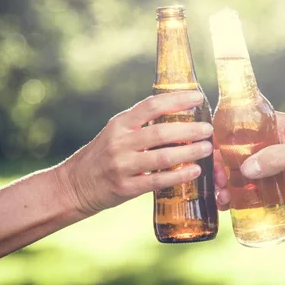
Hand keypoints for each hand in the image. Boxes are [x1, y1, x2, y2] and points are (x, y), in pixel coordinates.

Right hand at [57, 91, 213, 214]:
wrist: (75, 185)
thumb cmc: (102, 156)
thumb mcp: (116, 133)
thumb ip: (141, 125)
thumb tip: (178, 113)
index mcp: (120, 124)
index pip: (151, 105)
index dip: (177, 100)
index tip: (198, 97)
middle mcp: (120, 142)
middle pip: (161, 132)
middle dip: (189, 130)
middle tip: (208, 129)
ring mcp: (122, 166)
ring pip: (163, 157)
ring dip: (189, 152)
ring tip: (207, 148)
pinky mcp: (126, 187)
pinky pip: (158, 181)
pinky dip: (179, 175)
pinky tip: (195, 171)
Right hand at [214, 112, 284, 212]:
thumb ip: (276, 158)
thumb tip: (245, 170)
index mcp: (273, 128)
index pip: (240, 129)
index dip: (221, 141)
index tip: (210, 156)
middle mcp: (268, 147)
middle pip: (235, 156)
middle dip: (221, 169)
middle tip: (217, 184)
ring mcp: (272, 169)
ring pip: (241, 176)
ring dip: (227, 186)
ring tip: (220, 199)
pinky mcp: (277, 189)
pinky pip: (252, 193)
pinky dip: (239, 200)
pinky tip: (228, 207)